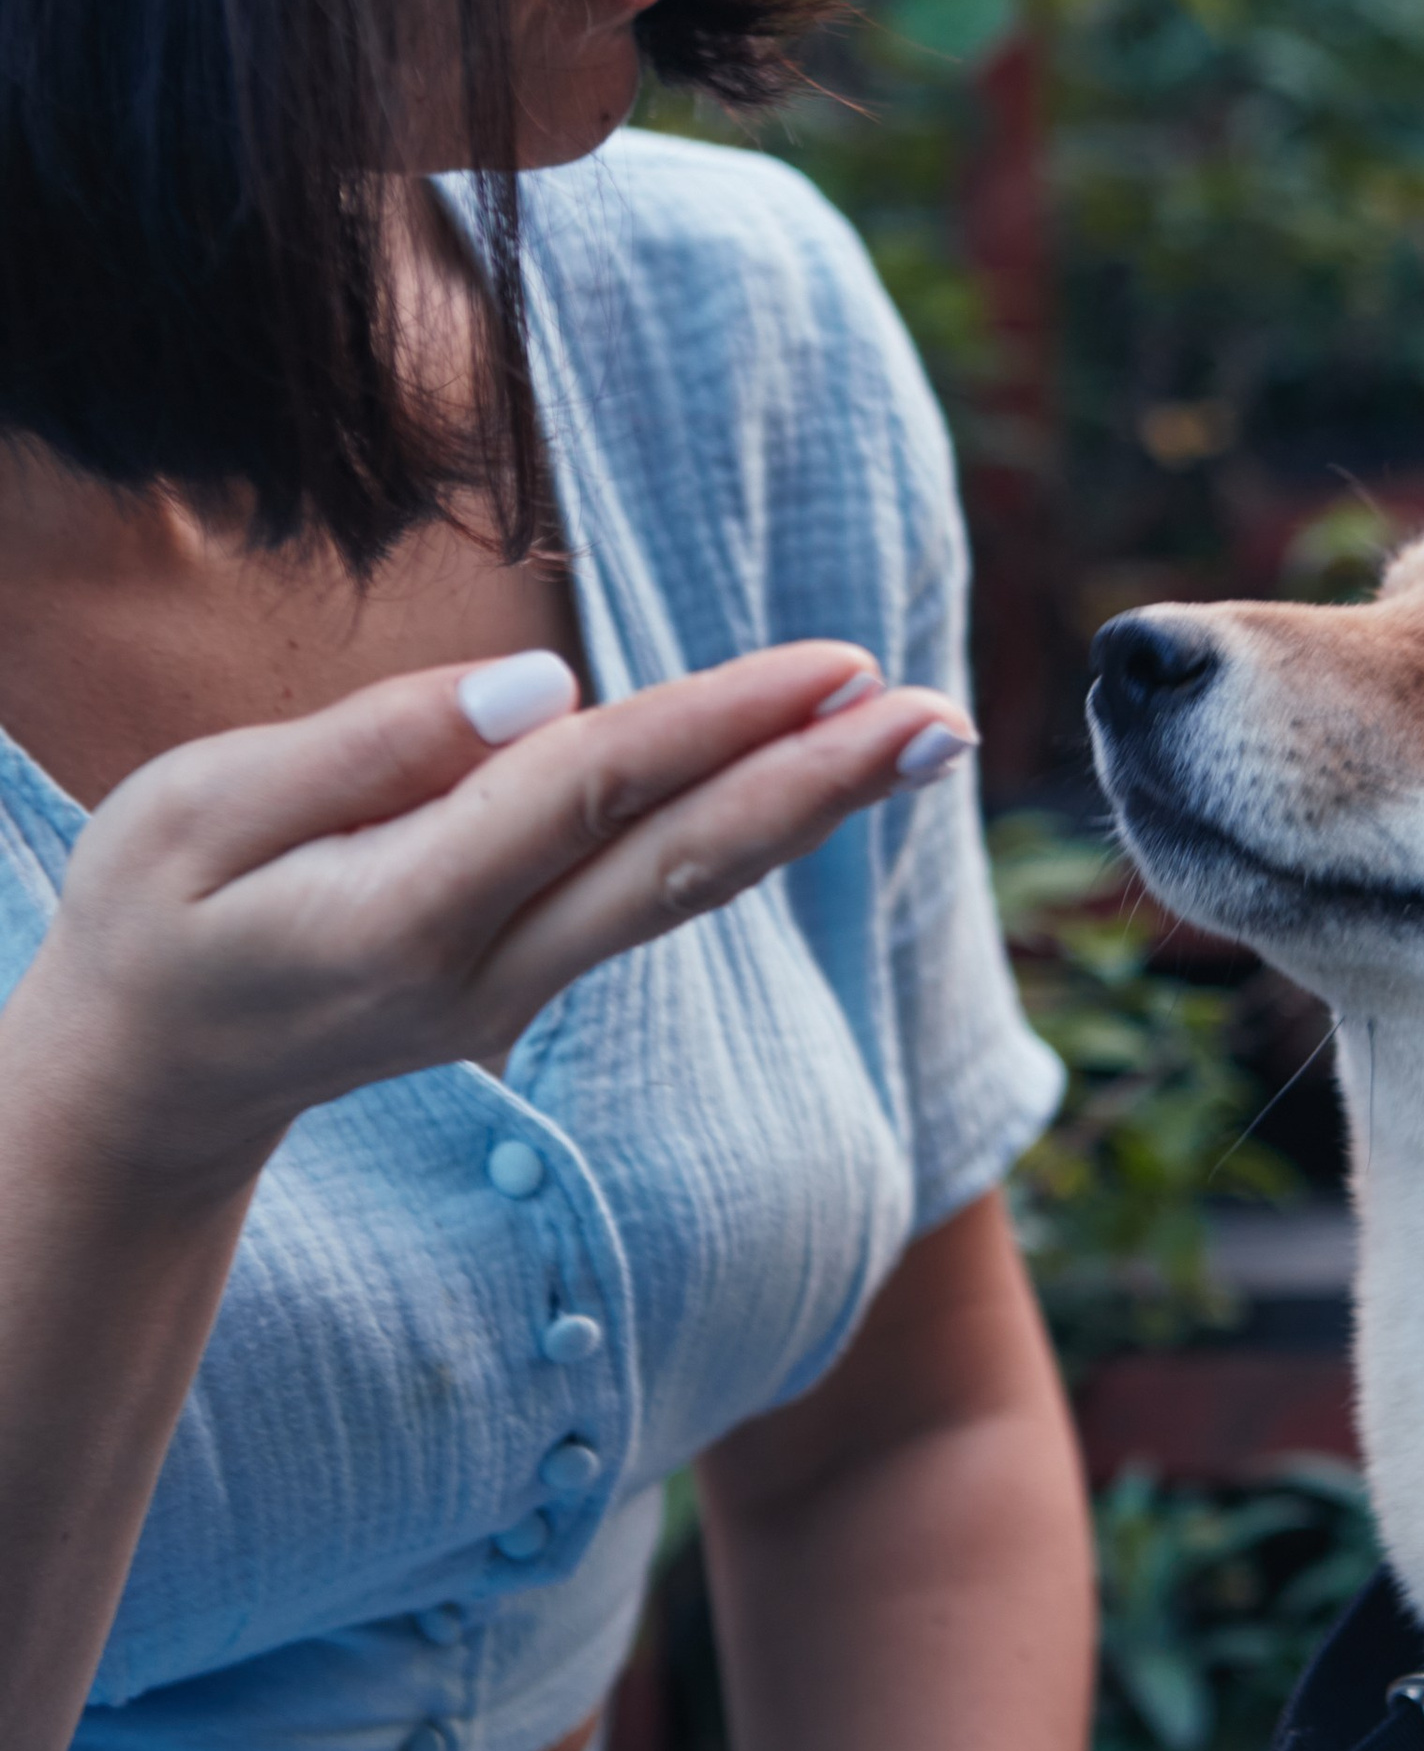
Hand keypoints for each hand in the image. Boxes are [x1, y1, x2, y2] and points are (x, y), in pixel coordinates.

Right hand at [5, 641, 974, 1205]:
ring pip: (685, 887)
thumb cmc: (156, 922)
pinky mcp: (527, 980)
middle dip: (820, 786)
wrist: (151, 1085)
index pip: (588, 797)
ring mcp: (517, 991)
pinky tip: (824, 774)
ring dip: (811, 807)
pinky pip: (653, 894)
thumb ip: (373, 747)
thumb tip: (551, 688)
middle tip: (946, 717)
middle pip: (680, 864)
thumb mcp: (200, 811)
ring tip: (928, 731)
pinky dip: (746, 829)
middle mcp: (486, 972)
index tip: (832, 664)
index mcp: (400, 919)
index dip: (717, 725)